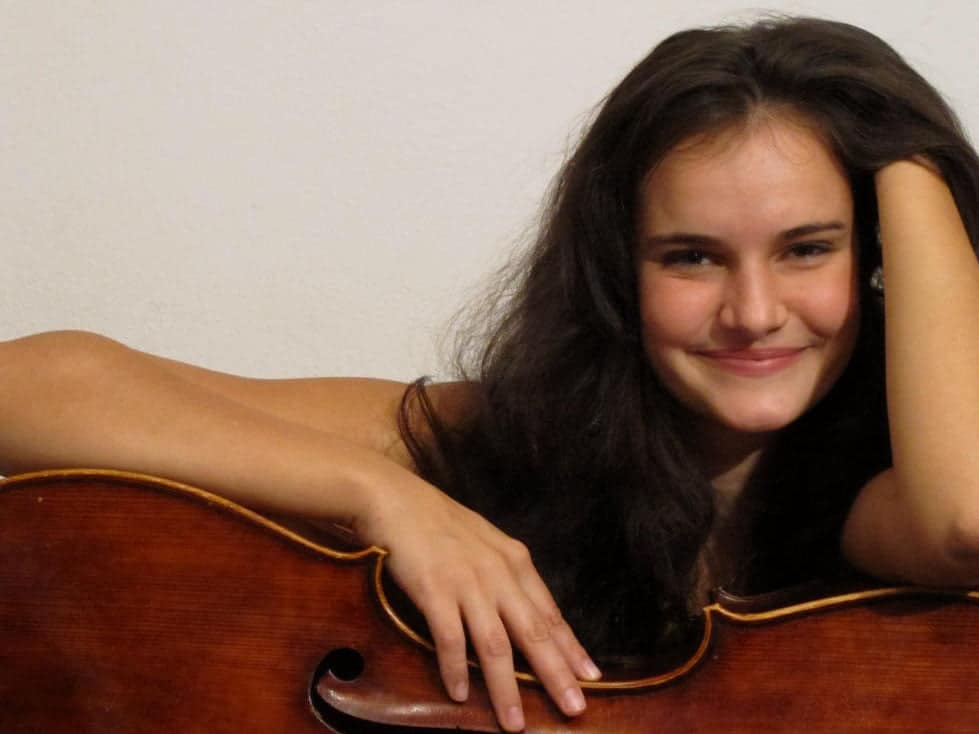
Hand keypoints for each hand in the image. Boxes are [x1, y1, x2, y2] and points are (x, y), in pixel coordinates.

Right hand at [356, 474, 599, 731]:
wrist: (397, 500)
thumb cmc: (439, 522)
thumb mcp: (486, 542)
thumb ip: (506, 573)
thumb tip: (524, 608)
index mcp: (515, 562)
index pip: (550, 613)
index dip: (570, 647)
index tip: (591, 676)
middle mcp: (497, 574)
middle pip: (533, 633)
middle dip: (555, 675)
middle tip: (574, 709)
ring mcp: (466, 583)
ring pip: (495, 645)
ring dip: (506, 688)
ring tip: (515, 722)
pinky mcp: (434, 590)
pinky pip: (449, 638)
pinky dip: (455, 668)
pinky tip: (459, 695)